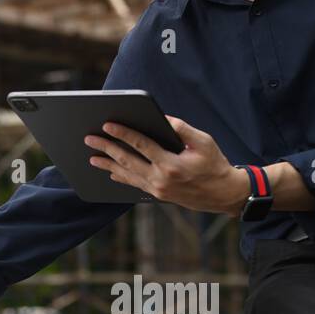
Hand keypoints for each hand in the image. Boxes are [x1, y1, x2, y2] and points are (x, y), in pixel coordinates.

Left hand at [85, 115, 243, 215]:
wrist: (224, 194)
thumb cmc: (215, 165)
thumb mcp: (203, 142)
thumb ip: (182, 129)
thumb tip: (162, 118)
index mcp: (171, 164)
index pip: (141, 145)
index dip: (123, 134)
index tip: (108, 125)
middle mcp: (161, 179)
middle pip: (127, 160)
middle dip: (107, 148)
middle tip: (90, 139)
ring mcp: (158, 189)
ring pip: (127, 174)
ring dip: (108, 164)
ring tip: (92, 157)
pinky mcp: (159, 194)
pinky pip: (135, 184)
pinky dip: (121, 177)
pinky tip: (110, 171)